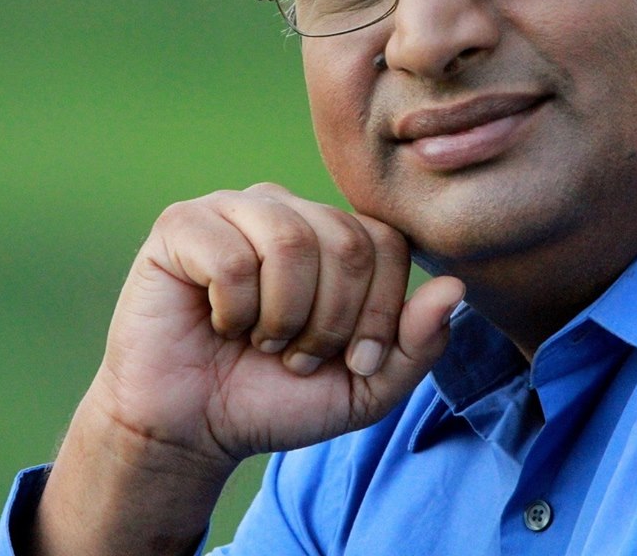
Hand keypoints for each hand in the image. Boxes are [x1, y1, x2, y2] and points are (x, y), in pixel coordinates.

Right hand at [31, 183, 463, 555]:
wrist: (191, 427)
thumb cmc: (275, 396)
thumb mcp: (364, 387)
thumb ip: (415, 343)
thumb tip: (455, 287)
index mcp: (330, 233)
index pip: (387, 241)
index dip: (380, 311)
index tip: (352, 362)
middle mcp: (285, 207)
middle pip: (345, 240)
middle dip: (330, 322)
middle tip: (296, 355)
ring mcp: (232, 208)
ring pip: (291, 241)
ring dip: (282, 317)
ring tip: (260, 340)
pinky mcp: (181, 224)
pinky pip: (230, 256)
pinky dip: (233, 310)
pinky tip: (218, 320)